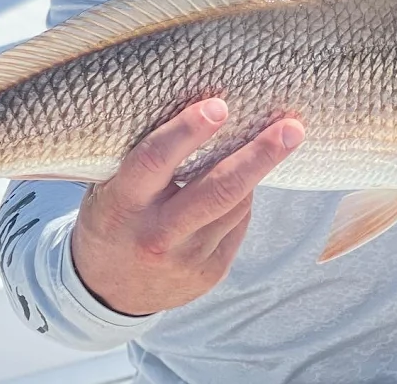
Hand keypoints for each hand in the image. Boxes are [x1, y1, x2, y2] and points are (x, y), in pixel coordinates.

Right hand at [71, 98, 304, 315]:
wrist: (106, 291)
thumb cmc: (114, 216)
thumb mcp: (112, 185)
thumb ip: (147, 157)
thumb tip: (204, 109)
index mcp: (124, 202)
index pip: (154, 159)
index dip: (188, 131)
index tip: (219, 105)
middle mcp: (156, 233)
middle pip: (218, 189)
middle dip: (260, 156)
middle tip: (290, 128)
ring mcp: (185, 259)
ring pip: (237, 205)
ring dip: (255, 172)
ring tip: (272, 141)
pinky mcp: (209, 274)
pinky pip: (238, 225)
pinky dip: (243, 200)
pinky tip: (239, 186)